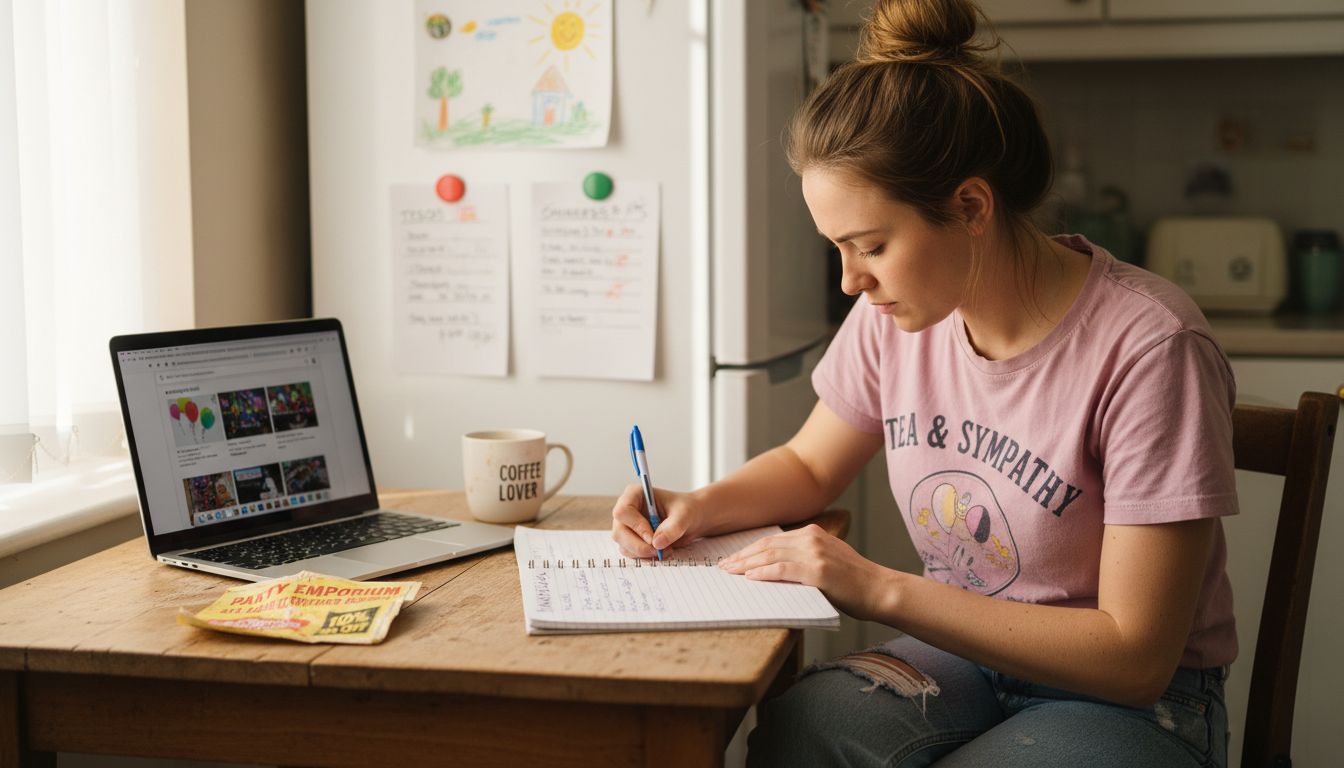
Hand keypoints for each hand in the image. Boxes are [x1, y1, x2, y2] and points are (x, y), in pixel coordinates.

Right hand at [610, 484, 709, 558]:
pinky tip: (661, 551)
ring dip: (644, 552)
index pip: (623, 512)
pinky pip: (631, 553)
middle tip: (659, 551)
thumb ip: (673, 528)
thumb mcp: (684, 515)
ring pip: (624, 545)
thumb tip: (657, 544)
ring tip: (666, 550)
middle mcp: (626, 511)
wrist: (689, 520)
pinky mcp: (630, 540)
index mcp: (634, 495)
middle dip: (639, 545)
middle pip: (619, 532)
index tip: (652, 538)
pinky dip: (645, 556)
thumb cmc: (685, 510)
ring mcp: (626, 527)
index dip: (636, 526)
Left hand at [718, 524, 887, 620]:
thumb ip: (803, 559)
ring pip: (771, 556)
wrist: (880, 590)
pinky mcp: (818, 571)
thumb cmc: (853, 582)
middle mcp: (812, 538)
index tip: (733, 559)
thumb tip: (772, 569)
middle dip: (743, 556)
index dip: (750, 550)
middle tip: (724, 566)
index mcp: (813, 533)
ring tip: (731, 572)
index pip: (773, 540)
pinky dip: (764, 573)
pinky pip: (783, 570)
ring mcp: (815, 553)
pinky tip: (750, 577)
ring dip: (747, 564)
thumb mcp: (826, 561)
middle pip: (767, 545)